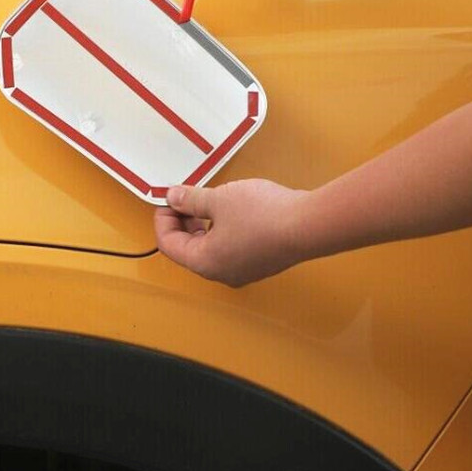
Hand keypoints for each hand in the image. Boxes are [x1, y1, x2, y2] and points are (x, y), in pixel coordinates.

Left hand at [154, 180, 309, 286]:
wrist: (308, 225)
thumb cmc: (261, 214)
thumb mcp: (218, 199)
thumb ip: (190, 200)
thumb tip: (173, 198)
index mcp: (204, 262)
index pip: (168, 244)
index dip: (163, 219)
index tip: (167, 198)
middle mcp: (221, 273)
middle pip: (188, 249)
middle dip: (182, 221)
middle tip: (184, 197)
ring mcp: (243, 271)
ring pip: (210, 249)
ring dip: (202, 225)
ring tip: (207, 200)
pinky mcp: (260, 263)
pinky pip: (230, 248)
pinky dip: (221, 230)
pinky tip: (230, 210)